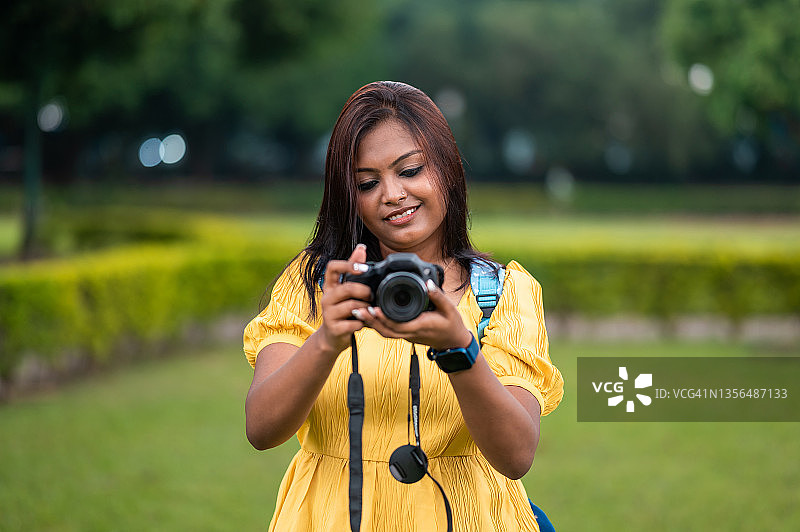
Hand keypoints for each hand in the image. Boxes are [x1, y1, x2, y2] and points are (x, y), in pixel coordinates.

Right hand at [314, 244, 371, 354]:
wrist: (333, 337)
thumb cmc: (344, 311)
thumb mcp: (346, 290)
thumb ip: (353, 270)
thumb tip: (361, 247)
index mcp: (330, 286)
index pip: (332, 267)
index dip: (347, 265)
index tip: (363, 268)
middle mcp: (326, 298)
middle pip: (347, 288)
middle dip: (364, 291)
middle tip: (371, 295)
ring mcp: (328, 314)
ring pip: (352, 306)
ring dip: (365, 308)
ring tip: (369, 310)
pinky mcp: (334, 328)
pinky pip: (353, 323)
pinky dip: (362, 323)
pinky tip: (363, 323)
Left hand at [355, 279, 471, 350]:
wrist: (454, 343)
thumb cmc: (452, 325)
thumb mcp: (450, 309)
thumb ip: (438, 296)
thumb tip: (427, 283)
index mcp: (420, 326)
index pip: (398, 324)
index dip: (384, 318)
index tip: (373, 308)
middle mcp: (410, 333)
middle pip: (386, 330)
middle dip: (371, 321)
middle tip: (357, 309)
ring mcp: (407, 335)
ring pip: (385, 333)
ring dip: (371, 323)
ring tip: (359, 311)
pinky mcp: (406, 334)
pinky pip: (389, 331)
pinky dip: (378, 325)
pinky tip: (370, 316)